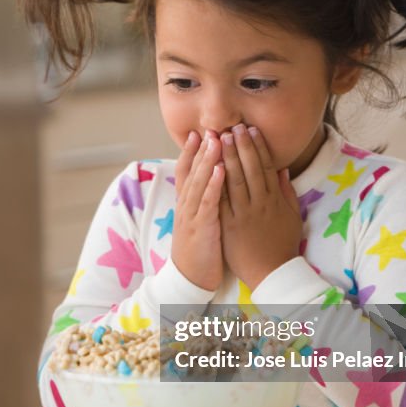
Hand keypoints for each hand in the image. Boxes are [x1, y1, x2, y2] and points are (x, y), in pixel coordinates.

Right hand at [171, 130, 225, 291]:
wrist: (190, 279)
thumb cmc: (200, 249)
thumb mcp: (199, 220)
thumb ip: (205, 200)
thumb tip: (212, 182)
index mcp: (187, 203)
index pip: (186, 171)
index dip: (190, 152)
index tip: (198, 132)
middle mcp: (186, 205)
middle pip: (192, 171)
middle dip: (201, 149)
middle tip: (210, 128)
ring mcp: (192, 216)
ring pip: (198, 183)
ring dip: (207, 160)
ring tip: (216, 141)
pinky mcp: (201, 228)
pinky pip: (208, 203)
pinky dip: (212, 185)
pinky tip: (220, 170)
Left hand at [219, 125, 301, 290]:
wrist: (272, 273)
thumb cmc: (282, 245)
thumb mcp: (292, 217)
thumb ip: (288, 192)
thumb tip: (283, 170)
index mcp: (275, 200)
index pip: (266, 167)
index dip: (258, 147)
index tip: (251, 130)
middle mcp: (260, 203)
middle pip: (250, 169)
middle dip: (240, 146)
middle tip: (233, 126)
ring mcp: (243, 214)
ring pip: (235, 180)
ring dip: (227, 157)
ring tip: (221, 138)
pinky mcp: (229, 225)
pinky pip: (221, 200)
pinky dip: (216, 182)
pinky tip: (210, 166)